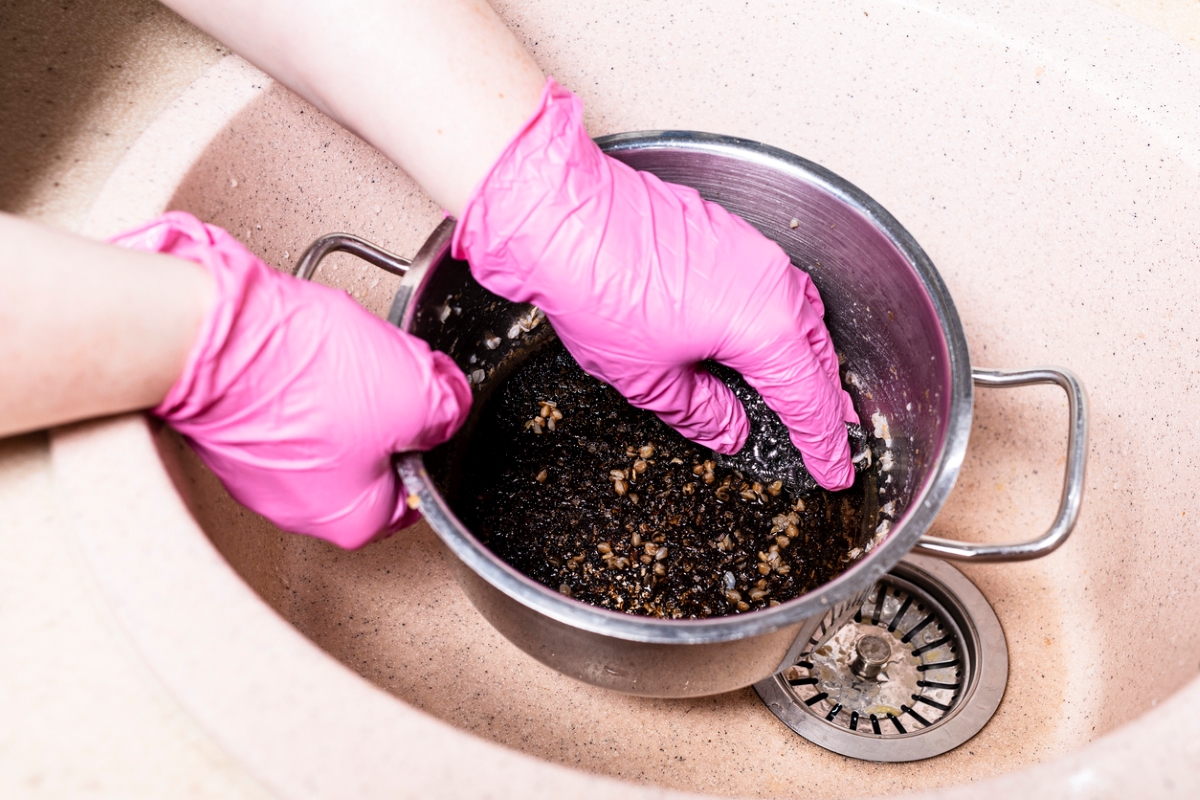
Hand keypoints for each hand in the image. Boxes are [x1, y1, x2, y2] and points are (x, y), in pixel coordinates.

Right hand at [111, 212, 470, 547]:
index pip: (417, 491)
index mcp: (354, 521)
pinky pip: (289, 409)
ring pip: (331, 430)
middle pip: (374, 458)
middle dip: (385, 411)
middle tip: (384, 374)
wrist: (214, 338)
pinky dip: (300, 380)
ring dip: (342, 391)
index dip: (431, 440)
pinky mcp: (234, 434)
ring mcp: (261, 473)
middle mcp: (302, 511)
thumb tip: (450, 408)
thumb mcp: (416, 393)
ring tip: (336, 360)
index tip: (430, 408)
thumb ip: (447, 410)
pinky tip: (300, 355)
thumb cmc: (305, 379)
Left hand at [453, 79, 857, 489]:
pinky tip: (769, 332)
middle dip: (826, 402)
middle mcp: (772, 284)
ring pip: (802, 314)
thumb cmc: (599, 288)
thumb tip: (729, 429)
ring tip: (809, 390)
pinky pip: (776, 284)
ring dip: (810, 357)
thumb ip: (702, 412)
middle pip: (817, 355)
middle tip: (833, 438)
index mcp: (766, 328)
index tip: (834, 471)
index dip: (823, 444)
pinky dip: (784, 318)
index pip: (809, 400)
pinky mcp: (730, 232)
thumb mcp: (650, 380)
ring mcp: (754, 251)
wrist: (563, 216)